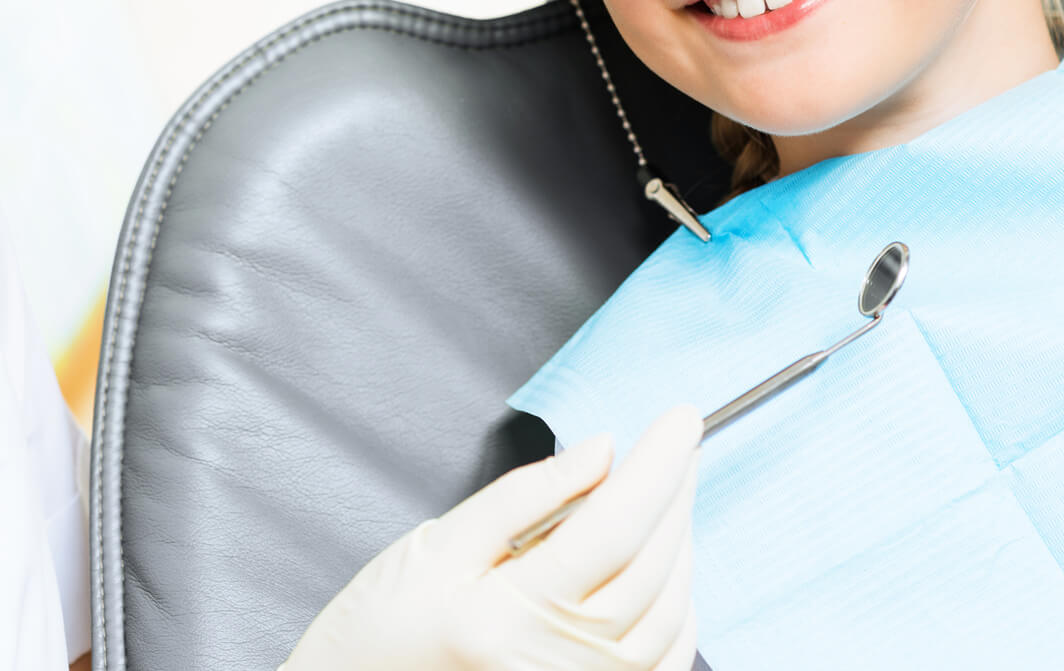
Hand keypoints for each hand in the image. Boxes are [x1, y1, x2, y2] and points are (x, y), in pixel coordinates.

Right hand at [282, 404, 702, 670]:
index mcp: (508, 616)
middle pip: (652, 566)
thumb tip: (602, 451)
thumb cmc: (382, 629)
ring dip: (681, 545)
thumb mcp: (437, 546)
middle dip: (675, 493)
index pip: (612, 526)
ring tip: (670, 494)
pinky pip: (665, 661)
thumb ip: (524, 497)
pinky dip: (681, 607)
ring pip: (669, 612)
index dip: (656, 466)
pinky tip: (668, 566)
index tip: (680, 419)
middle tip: (680, 442)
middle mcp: (554, 666)